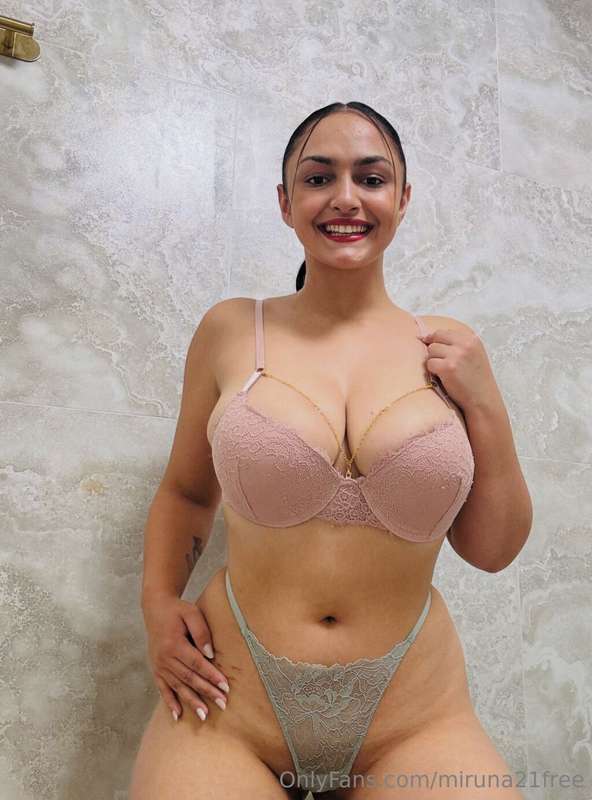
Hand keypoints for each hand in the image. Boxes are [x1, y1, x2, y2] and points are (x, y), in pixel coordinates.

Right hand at [142, 593, 229, 721]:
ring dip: (191, 702)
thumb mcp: (191, 613)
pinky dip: (170, 703)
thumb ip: (201, 631)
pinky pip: (162, 689)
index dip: (211, 675)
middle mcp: (165, 658)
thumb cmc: (177, 610)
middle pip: (189, 678)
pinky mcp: (156, 669)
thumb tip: (210, 654)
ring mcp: (159, 666)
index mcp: (174, 644)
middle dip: (206, 692)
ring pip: (177, 687)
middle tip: (222, 704)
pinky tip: (178, 716)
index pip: (196, 664)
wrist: (155, 608)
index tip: (225, 686)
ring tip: (205, 715)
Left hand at [419, 326, 499, 410]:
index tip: (437, 350)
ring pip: (431, 350)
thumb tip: (427, 337)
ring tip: (444, 371)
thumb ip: (457, 344)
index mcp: (472, 339)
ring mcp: (456, 355)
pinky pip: (429, 363)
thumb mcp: (473, 354)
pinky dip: (432, 371)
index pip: (444, 331)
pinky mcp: (447, 367)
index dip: (437, 340)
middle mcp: (465, 344)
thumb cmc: (476, 379)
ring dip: (434, 360)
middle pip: (436, 337)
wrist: (482, 398)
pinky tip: (442, 377)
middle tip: (440, 362)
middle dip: (434, 349)